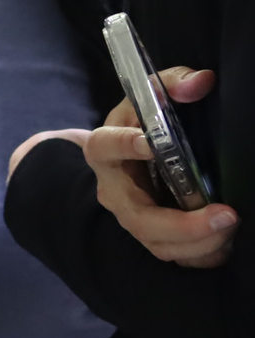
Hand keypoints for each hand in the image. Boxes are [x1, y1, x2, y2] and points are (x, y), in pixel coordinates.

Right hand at [80, 68, 236, 268]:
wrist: (131, 154)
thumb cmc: (143, 121)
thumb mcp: (152, 96)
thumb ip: (173, 83)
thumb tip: (203, 82)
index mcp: (104, 150)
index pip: (106, 147)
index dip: (124, 145)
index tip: (150, 142)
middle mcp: (114, 191)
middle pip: (138, 217)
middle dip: (182, 224)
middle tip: (226, 214)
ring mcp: (132, 218)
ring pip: (158, 244)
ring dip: (199, 242)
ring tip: (232, 226)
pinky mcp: (152, 236)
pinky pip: (175, 256)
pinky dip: (203, 254)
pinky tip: (226, 242)